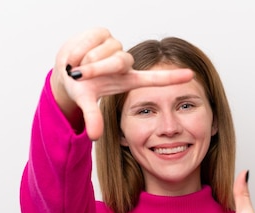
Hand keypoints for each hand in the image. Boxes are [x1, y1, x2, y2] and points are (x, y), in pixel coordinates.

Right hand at [50, 27, 193, 139]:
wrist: (64, 69)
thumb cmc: (82, 87)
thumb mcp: (87, 102)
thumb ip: (93, 117)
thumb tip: (94, 137)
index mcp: (127, 79)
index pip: (154, 79)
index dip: (171, 78)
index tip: (191, 76)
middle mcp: (125, 62)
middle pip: (117, 61)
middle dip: (96, 68)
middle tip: (79, 74)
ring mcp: (115, 46)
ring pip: (102, 51)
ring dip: (84, 60)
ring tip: (78, 67)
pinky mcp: (103, 32)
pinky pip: (91, 40)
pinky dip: (78, 49)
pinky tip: (76, 55)